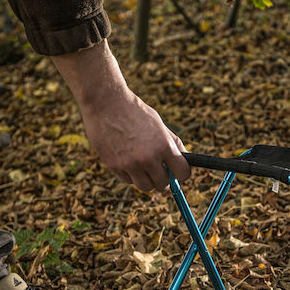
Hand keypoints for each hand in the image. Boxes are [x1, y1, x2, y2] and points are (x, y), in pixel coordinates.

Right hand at [51, 40, 189, 190]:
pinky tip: (127, 160)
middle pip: (163, 185)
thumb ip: (172, 143)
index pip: (183, 173)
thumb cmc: (134, 111)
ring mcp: (130, 164)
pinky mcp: (114, 166)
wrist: (105, 102)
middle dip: (163, 179)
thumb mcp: (158, 124)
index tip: (177, 172)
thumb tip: (184, 159)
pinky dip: (130, 175)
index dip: (181, 174)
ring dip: (147, 180)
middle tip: (159, 172)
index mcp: (163, 146)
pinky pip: (128, 180)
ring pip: (146, 187)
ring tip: (144, 168)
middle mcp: (148, 158)